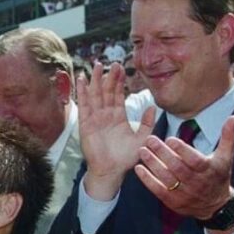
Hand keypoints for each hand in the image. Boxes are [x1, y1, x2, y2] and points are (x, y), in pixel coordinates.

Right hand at [77, 62, 155, 199]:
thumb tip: (152, 107)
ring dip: (95, 80)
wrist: (111, 170)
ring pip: (95, 94)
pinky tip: (81, 80)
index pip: (118, 94)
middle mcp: (105, 115)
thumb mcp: (142, 138)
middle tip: (111, 62)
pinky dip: (82, 92)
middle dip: (108, 76)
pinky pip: (84, 105)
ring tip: (97, 65)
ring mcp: (95, 118)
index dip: (119, 81)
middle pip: (106, 91)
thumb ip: (147, 122)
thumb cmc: (125, 158)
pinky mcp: (86, 123)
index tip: (121, 67)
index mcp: (118, 117)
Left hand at [134, 115, 233, 220]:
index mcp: (209, 170)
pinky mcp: (173, 201)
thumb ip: (228, 137)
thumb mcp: (226, 157)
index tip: (170, 139)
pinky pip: (158, 190)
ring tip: (142, 151)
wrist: (215, 205)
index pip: (194, 160)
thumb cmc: (218, 176)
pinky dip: (147, 180)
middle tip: (150, 140)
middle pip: (177, 168)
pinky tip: (139, 168)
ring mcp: (184, 194)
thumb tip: (233, 117)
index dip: (182, 150)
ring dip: (152, 164)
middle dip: (162, 153)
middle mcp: (197, 183)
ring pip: (166, 178)